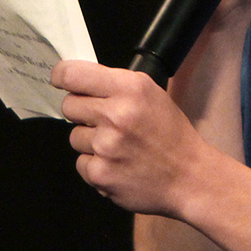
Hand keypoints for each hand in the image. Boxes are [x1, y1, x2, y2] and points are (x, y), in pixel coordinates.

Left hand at [53, 59, 230, 216]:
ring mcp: (106, 146)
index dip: (62, 76)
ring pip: (74, 136)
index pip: (72, 74)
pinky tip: (118, 164)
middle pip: (68, 105)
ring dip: (91, 142)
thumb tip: (77, 81)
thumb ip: (115, 85)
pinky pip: (81, 163)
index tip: (61, 80)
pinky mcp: (100, 173)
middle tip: (105, 121)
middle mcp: (115, 114)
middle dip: (82, 112)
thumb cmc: (170, 134)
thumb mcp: (151, 94)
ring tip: (118, 146)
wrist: (189, 177)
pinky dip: (96, 165)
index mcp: (129, 88)